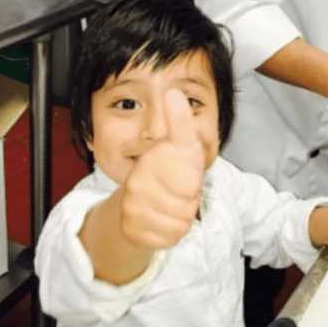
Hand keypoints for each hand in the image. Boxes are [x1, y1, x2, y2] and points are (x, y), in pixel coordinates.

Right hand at [120, 89, 204, 249]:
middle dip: (193, 194)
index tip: (190, 168)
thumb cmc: (171, 169)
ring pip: (182, 217)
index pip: (187, 163)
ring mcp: (132, 204)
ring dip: (184, 213)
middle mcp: (138, 178)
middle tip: (182, 188)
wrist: (139, 205)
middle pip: (190, 193)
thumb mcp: (183, 144)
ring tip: (173, 203)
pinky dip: (174, 231)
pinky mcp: (132, 228)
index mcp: (154, 154)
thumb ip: (181, 121)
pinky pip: (171, 235)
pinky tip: (164, 219)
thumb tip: (172, 91)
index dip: (195, 171)